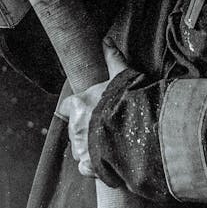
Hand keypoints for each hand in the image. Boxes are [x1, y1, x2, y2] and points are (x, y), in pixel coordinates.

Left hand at [57, 42, 130, 177]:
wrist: (139, 131)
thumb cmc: (128, 101)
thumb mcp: (122, 76)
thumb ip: (112, 58)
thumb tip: (106, 40)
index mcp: (78, 104)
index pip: (67, 107)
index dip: (78, 110)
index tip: (88, 112)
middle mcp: (75, 127)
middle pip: (74, 130)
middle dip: (86, 130)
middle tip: (105, 129)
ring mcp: (81, 148)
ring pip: (80, 149)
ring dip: (90, 148)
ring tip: (109, 146)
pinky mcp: (89, 166)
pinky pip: (86, 168)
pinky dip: (94, 167)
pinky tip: (107, 162)